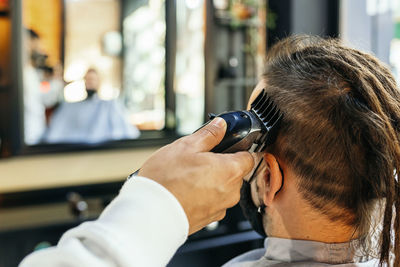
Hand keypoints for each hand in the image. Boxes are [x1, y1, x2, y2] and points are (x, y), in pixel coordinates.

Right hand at [138, 118, 254, 233]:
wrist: (151, 213)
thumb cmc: (167, 180)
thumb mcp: (186, 146)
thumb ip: (209, 134)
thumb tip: (221, 125)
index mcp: (230, 171)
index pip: (248, 157)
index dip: (238, 149)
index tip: (226, 146)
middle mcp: (230, 192)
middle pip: (234, 173)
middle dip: (219, 165)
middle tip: (198, 160)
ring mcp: (220, 208)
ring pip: (222, 188)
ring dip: (210, 181)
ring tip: (186, 177)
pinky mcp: (208, 219)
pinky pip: (211, 202)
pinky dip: (202, 196)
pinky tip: (184, 191)